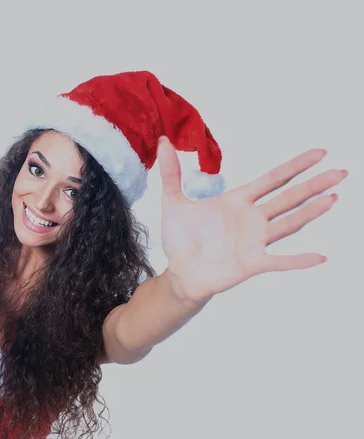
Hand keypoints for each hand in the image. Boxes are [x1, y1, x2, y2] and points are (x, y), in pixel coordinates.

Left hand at [157, 137, 347, 301]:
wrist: (178, 271)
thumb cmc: (180, 238)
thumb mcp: (173, 201)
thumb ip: (172, 172)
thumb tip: (162, 141)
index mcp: (237, 201)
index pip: (272, 179)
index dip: (295, 166)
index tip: (319, 153)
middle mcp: (251, 219)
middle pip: (288, 197)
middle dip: (314, 184)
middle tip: (342, 170)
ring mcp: (254, 241)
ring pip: (289, 223)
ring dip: (311, 212)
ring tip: (334, 197)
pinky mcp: (252, 263)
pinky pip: (280, 261)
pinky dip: (299, 260)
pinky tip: (321, 258)